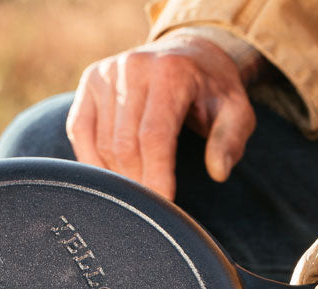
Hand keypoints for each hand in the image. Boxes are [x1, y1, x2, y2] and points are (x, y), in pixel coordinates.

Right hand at [66, 33, 256, 199]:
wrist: (188, 53)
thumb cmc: (211, 91)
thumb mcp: (237, 110)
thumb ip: (230, 140)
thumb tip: (218, 172)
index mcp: (170, 72)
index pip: (154, 136)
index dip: (156, 176)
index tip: (162, 205)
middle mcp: (133, 67)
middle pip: (125, 145)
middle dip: (138, 182)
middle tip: (152, 205)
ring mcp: (107, 73)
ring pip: (103, 144)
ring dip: (118, 176)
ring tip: (138, 191)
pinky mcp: (90, 82)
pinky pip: (80, 132)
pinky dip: (93, 162)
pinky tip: (112, 177)